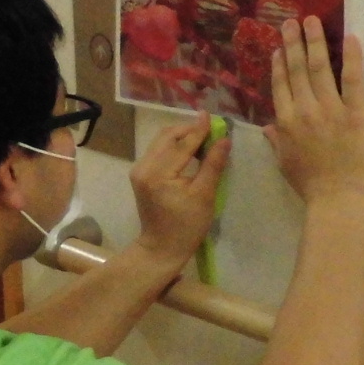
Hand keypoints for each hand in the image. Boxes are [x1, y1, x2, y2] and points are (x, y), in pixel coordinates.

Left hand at [130, 116, 229, 268]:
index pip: (182, 145)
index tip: (211, 116)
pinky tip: (189, 150)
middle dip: (189, 130)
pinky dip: (174, 146)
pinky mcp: (140, 174)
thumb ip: (213, 164)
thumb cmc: (186, 227)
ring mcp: (139, 170)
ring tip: (203, 138)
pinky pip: (158, 151)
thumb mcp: (204, 196)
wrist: (161, 248)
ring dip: (182, 137)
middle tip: (210, 128)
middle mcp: (144, 167)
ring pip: (161, 142)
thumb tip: (224, 139)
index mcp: (158, 174)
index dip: (199, 130)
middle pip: (167, 137)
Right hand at [266, 19, 363, 206]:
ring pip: (320, 68)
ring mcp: (331, 109)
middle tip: (291, 21)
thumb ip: (277, 142)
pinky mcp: (357, 113)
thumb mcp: (285, 165)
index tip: (278, 48)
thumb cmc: (312, 187)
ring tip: (312, 21)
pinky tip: (350, 38)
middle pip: (297, 70)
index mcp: (285, 123)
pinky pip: (353, 80)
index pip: (281, 86)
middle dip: (293, 44)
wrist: (338, 200)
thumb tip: (268, 127)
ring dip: (315, 42)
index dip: (279, 64)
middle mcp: (305, 110)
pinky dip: (352, 58)